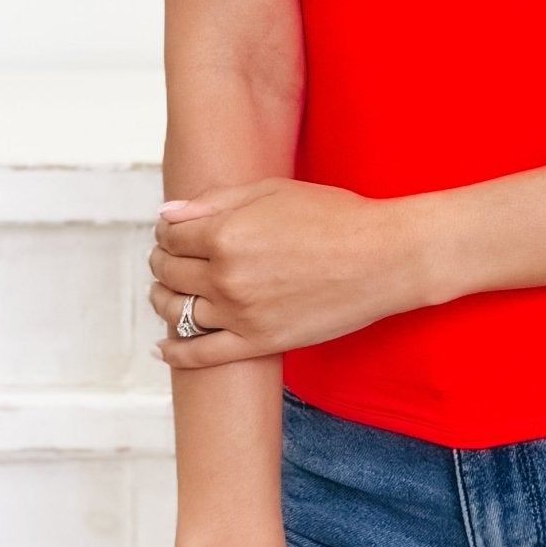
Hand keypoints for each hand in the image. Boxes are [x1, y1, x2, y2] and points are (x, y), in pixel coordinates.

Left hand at [147, 176, 425, 369]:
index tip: (172, 231)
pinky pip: (200, 356)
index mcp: (226, 233)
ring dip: (163, 300)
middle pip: (169, 273)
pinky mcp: (258, 343)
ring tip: (166, 293)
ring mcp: (240, 314)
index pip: (172, 236)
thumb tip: (168, 214)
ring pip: (177, 313)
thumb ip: (215, 202)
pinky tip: (164, 346)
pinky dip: (175, 353)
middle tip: (167, 258)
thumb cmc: (335, 217)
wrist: (383, 258)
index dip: (167, 232)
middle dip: (162, 262)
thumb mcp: (272, 191)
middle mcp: (226, 276)